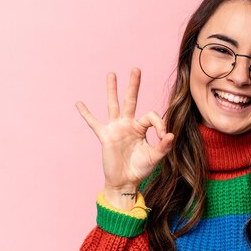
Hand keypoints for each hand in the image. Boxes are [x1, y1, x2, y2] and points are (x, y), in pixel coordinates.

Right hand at [75, 68, 173, 192]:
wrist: (125, 181)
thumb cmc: (140, 169)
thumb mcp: (155, 157)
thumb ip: (163, 146)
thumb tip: (171, 135)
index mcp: (141, 128)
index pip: (151, 116)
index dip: (159, 124)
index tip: (164, 136)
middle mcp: (128, 124)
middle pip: (131, 100)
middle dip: (134, 85)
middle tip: (136, 69)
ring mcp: (116, 128)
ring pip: (114, 105)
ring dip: (112, 90)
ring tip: (111, 74)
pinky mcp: (105, 136)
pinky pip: (94, 123)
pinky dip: (86, 114)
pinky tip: (79, 103)